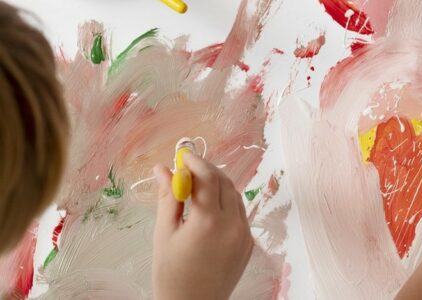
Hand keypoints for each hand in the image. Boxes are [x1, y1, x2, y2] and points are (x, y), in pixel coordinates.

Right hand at [152, 154, 252, 299]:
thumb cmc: (171, 274)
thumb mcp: (163, 235)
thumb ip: (168, 198)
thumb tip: (163, 168)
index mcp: (209, 222)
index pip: (207, 177)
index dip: (195, 161)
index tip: (183, 155)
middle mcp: (232, 225)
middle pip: (224, 182)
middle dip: (207, 170)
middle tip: (188, 168)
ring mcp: (244, 234)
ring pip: (235, 195)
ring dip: (218, 184)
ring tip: (197, 186)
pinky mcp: (249, 243)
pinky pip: (240, 212)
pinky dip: (227, 202)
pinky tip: (211, 206)